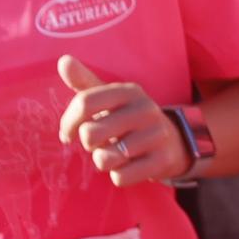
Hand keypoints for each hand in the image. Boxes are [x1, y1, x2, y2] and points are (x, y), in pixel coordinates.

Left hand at [56, 55, 191, 186]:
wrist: (174, 142)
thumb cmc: (128, 120)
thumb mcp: (110, 99)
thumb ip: (85, 82)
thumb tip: (63, 60)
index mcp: (129, 91)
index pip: (84, 102)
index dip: (68, 123)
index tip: (69, 133)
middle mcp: (145, 109)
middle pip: (90, 134)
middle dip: (89, 144)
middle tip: (101, 142)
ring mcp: (156, 134)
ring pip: (104, 159)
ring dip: (104, 161)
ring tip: (117, 153)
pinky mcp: (162, 160)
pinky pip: (121, 177)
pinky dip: (119, 175)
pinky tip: (131, 165)